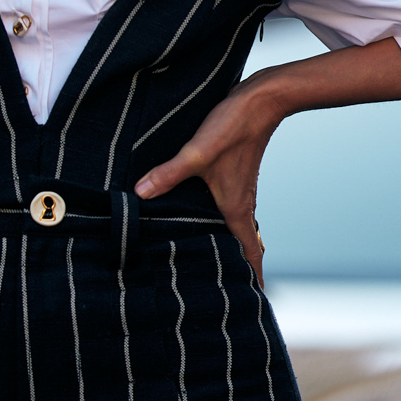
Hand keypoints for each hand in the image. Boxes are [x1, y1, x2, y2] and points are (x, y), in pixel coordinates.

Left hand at [134, 74, 284, 279]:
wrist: (261, 100)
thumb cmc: (233, 128)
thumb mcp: (197, 152)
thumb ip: (168, 173)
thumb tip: (139, 193)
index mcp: (236, 208)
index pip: (249, 252)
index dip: (252, 278)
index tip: (252, 301)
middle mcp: (241, 204)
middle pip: (243, 245)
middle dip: (237, 268)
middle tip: (224, 291)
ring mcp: (239, 189)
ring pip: (236, 227)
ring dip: (229, 244)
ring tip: (211, 261)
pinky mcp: (234, 174)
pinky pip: (230, 208)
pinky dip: (222, 222)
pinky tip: (200, 218)